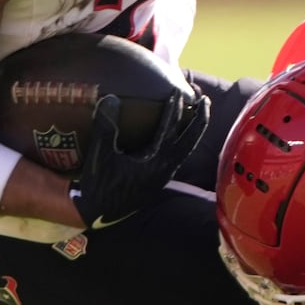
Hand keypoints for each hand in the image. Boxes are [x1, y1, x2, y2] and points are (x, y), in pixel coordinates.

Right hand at [69, 90, 207, 228]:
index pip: (170, 128)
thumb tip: (111, 98)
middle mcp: (166, 167)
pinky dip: (183, 140)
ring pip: (187, 147)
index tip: (176, 91)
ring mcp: (165, 173)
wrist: (99, 213)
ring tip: (197, 112)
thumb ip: (105, 127)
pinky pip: (178, 154)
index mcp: (156, 160)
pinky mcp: (159, 177)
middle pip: (191, 138)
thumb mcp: (100, 154)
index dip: (174, 108)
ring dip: (193, 129)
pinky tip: (177, 134)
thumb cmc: (100, 184)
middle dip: (200, 117)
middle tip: (205, 98)